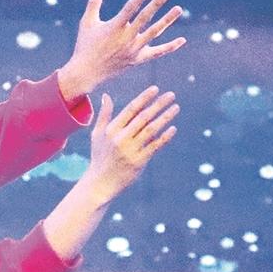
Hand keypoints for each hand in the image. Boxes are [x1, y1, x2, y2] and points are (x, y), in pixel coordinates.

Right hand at [56, 0, 185, 100]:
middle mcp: (126, 38)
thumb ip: (94, 2)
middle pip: (145, 18)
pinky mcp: (138, 59)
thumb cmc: (85, 45)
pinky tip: (182, 40)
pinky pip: (157, 53)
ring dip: (167, 20)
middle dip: (156, 4)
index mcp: (114, 28)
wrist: (87, 73)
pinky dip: (170, 47)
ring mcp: (134, 50)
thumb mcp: (87, 22)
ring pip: (154, 33)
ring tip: (178, 9)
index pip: (130, 8)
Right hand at [83, 86, 177, 202]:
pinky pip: (155, 146)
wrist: (101, 182)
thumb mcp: (97, 134)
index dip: (144, 98)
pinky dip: (165, 137)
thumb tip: (107, 95)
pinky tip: (173, 128)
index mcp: (111, 129)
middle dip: (158, 104)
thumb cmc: (100, 156)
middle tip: (171, 95)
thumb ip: (104, 114)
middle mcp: (121, 138)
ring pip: (151, 130)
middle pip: (143, 117)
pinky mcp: (139, 161)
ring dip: (165, 117)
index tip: (156, 89)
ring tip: (176, 107)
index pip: (131, 109)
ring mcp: (131, 150)